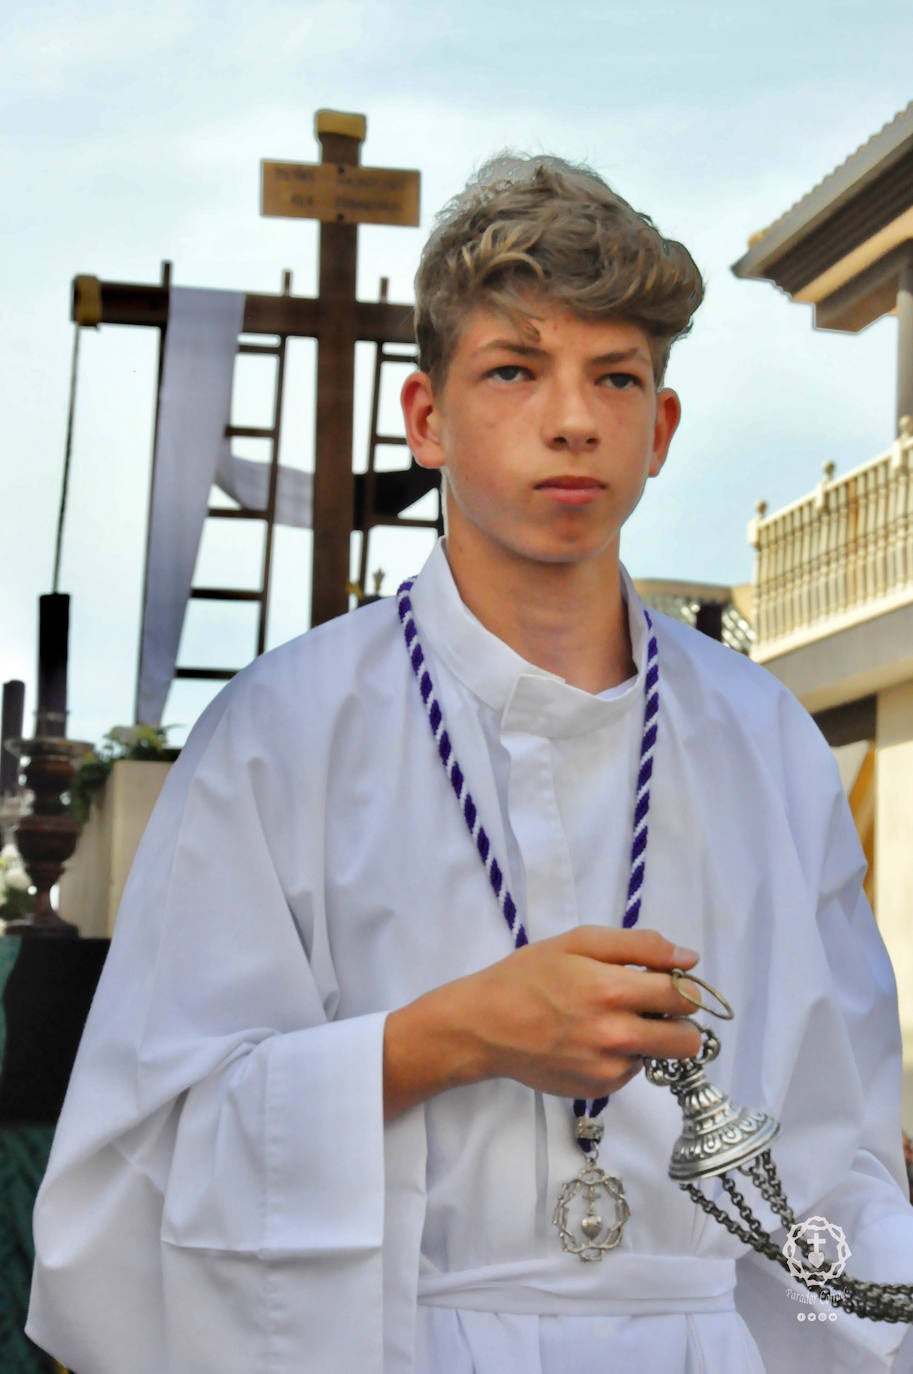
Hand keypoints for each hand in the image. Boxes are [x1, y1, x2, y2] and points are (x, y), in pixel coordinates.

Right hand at [463, 925, 702, 1097]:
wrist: (484, 1026)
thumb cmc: (529, 975)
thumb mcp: (579, 941)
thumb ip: (639, 945)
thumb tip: (689, 958)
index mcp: (614, 991)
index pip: (685, 996)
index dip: (682, 986)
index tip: (665, 981)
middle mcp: (617, 1036)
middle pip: (689, 1040)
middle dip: (677, 1021)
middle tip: (648, 1006)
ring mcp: (609, 1070)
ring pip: (660, 1057)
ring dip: (647, 1039)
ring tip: (609, 1022)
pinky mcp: (598, 1091)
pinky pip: (631, 1072)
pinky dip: (622, 1056)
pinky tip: (590, 1041)